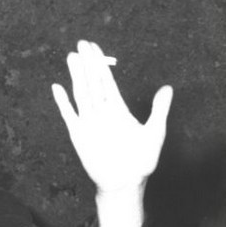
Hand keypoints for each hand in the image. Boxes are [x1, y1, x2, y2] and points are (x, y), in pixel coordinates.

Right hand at [52, 41, 172, 226]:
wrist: (125, 183)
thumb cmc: (141, 161)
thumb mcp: (154, 132)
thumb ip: (159, 110)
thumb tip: (168, 88)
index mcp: (118, 109)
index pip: (107, 81)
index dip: (101, 64)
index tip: (95, 48)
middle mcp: (102, 112)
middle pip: (93, 82)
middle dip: (88, 63)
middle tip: (82, 43)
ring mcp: (90, 122)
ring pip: (81, 93)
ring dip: (76, 76)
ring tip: (72, 56)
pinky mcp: (80, 135)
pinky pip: (69, 115)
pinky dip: (63, 102)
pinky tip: (57, 88)